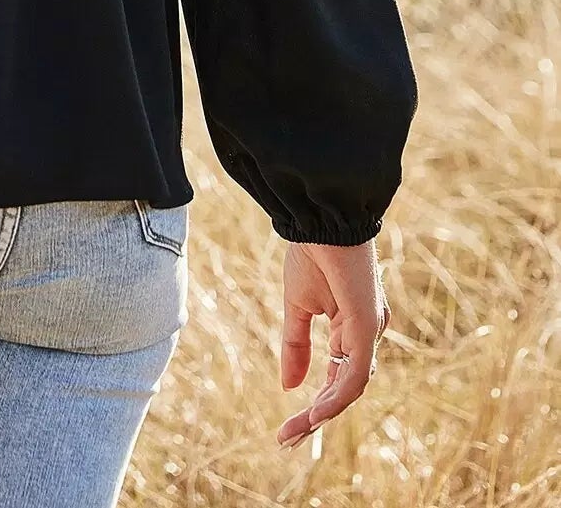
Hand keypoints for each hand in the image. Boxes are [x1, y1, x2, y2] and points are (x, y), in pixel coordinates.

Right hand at [275, 238, 390, 449]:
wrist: (320, 217)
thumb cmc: (311, 252)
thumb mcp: (297, 306)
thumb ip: (295, 345)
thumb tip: (289, 386)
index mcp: (351, 328)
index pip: (336, 376)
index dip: (316, 402)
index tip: (290, 426)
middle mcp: (366, 334)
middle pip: (344, 388)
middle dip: (316, 417)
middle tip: (287, 439)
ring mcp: (369, 331)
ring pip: (350, 387)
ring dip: (323, 413)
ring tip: (296, 431)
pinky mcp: (367, 326)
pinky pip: (354, 374)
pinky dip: (334, 397)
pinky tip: (314, 412)